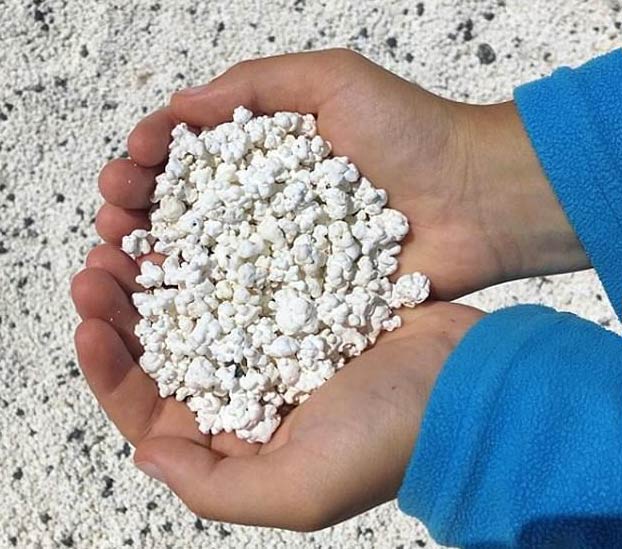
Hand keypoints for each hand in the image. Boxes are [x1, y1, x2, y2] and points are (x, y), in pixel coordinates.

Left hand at [71, 252, 482, 529]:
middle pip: (165, 345)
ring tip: (130, 233)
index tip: (89, 325)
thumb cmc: (388, 438)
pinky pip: (239, 266)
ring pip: (195, 299)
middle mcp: (247, 384)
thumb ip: (216, 487)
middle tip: (98, 264)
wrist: (464, 381)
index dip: (110, 369)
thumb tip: (147, 452)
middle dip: (123, 307)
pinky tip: (188, 220)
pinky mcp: (299, 293)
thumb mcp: (300, 489)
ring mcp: (272, 333)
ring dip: (158, 267)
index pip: (151, 407)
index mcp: (236, 435)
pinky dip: (210, 244)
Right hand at [96, 49, 587, 301]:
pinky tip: (168, 304)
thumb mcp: (330, 81)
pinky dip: (206, 306)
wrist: (474, 200)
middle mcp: (267, 209)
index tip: (127, 169)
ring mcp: (284, 257)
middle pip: (189, 212)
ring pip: (208, 261)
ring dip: (159, 259)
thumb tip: (178, 108)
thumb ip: (254, 86)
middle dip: (141, 212)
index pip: (190, 160)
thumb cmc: (410, 133)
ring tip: (122, 257)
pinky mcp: (306, 298)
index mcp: (266, 157)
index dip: (150, 162)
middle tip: (112, 217)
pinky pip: (248, 304)